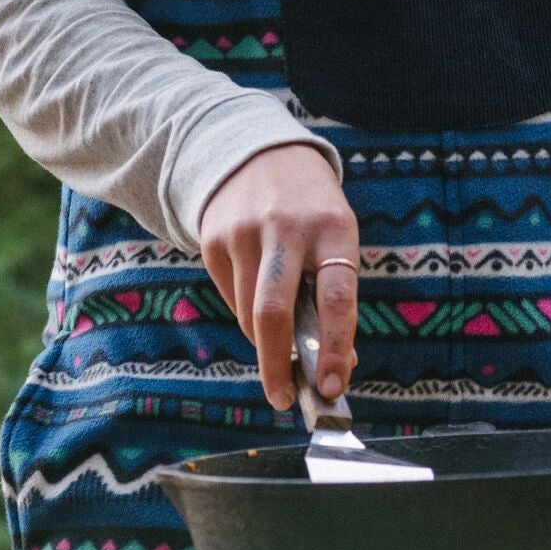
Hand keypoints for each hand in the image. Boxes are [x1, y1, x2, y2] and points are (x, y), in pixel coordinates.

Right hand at [199, 144, 358, 411]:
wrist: (256, 151)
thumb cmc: (311, 208)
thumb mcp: (336, 235)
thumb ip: (335, 291)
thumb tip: (337, 363)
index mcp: (332, 227)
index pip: (337, 297)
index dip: (336, 347)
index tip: (335, 386)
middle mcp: (286, 228)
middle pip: (274, 312)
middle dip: (278, 366)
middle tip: (286, 398)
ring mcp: (243, 233)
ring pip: (249, 313)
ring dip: (265, 343)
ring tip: (279, 347)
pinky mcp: (213, 240)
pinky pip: (231, 298)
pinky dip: (246, 313)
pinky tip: (257, 295)